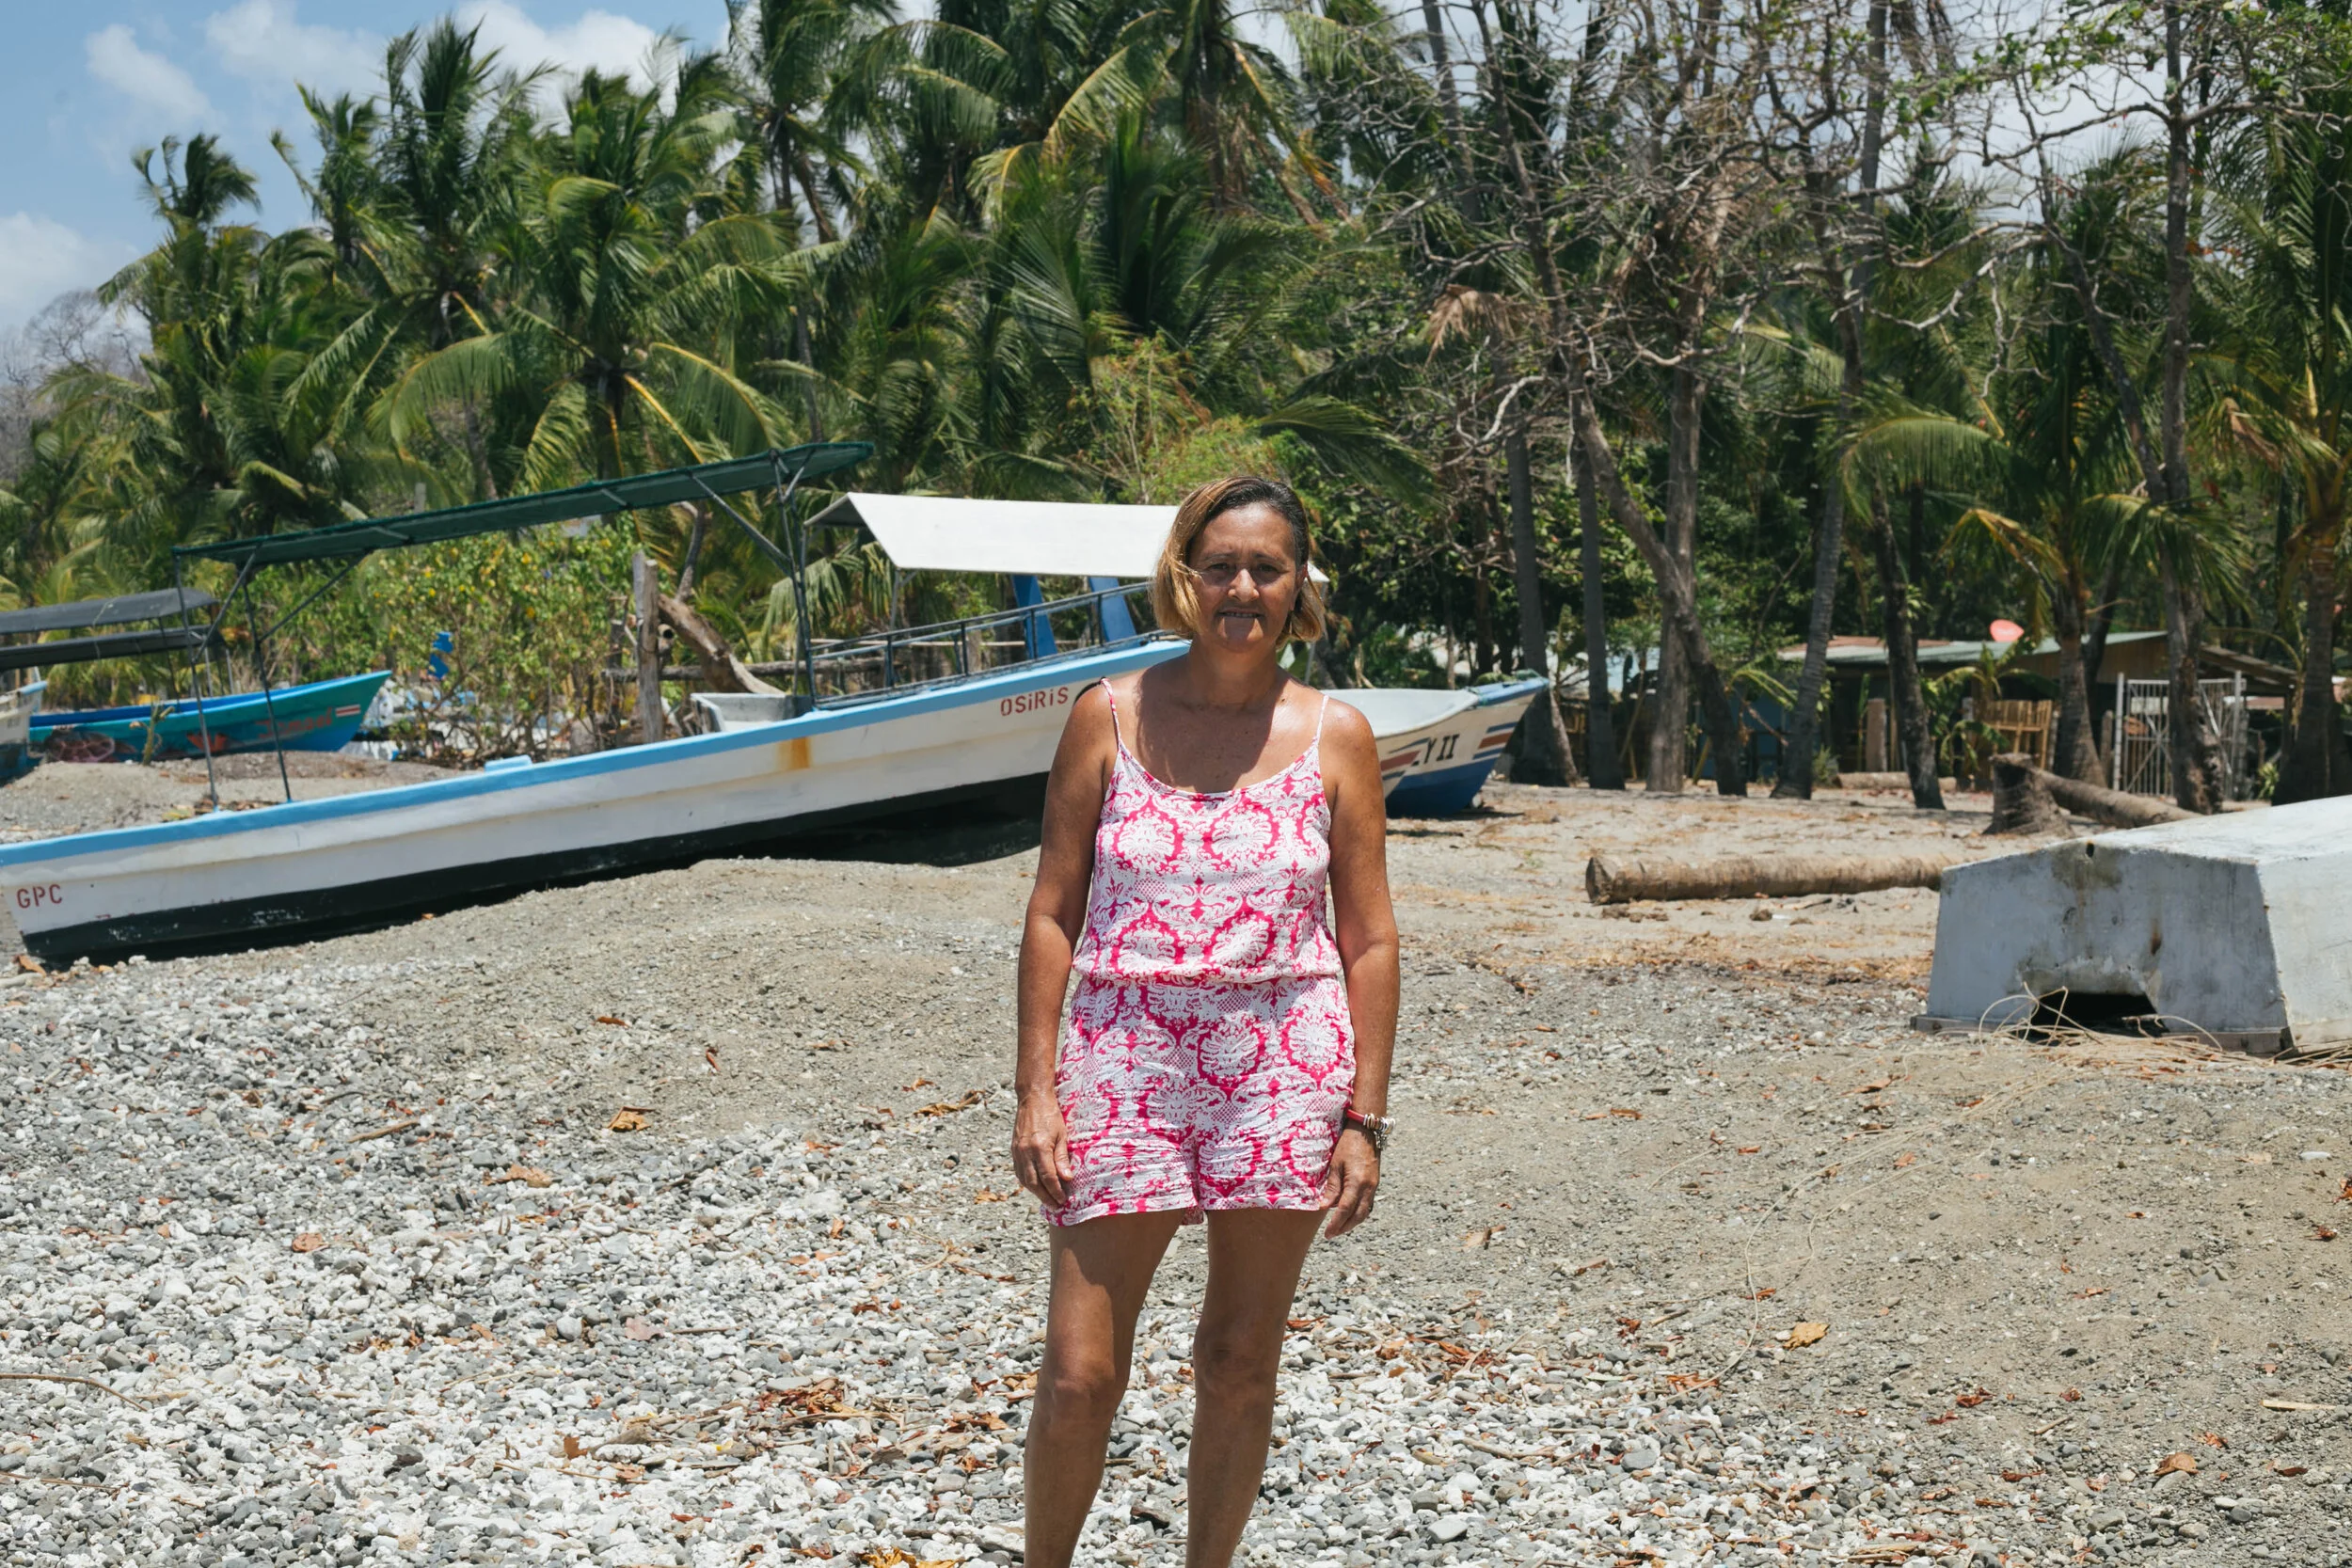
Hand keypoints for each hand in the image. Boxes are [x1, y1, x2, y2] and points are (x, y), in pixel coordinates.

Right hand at [1012, 1092, 1073, 1208]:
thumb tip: (1067, 1178)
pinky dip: (1027, 1182)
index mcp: (1039, 1147)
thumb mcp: (1062, 1135)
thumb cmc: (1051, 1115)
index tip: (1063, 1200)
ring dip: (1036, 1193)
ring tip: (1047, 1200)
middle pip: (1034, 1183)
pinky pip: (1019, 1172)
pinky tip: (1035, 1187)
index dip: (1056, 1191)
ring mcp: (1017, 1151)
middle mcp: (1025, 1152)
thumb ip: (1062, 1158)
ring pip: (1024, 1180)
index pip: (1048, 1177)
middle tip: (1056, 1207)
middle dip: (1045, 1197)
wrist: (1032, 1099)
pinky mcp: (1014, 1150)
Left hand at [1319, 1128, 1378, 1237]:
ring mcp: (1374, 1186)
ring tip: (1339, 1228)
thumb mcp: (1336, 1165)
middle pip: (1358, 1216)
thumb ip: (1332, 1188)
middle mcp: (1369, 1187)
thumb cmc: (1347, 1145)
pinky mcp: (1375, 1183)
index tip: (1327, 1233)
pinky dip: (1359, 1213)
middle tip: (1331, 1234)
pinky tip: (1349, 1215)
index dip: (1336, 1223)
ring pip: (1365, 1212)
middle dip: (1344, 1227)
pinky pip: (1368, 1204)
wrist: (1366, 1131)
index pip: (1345, 1209)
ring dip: (1352, 1223)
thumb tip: (1324, 1207)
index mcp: (1357, 1182)